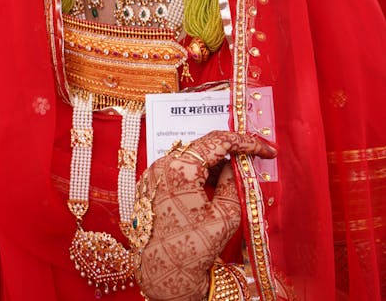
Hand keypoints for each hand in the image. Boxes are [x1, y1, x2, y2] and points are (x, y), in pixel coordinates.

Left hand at [132, 131, 276, 300]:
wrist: (162, 277)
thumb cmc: (192, 250)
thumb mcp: (225, 217)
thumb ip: (234, 183)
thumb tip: (237, 164)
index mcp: (180, 168)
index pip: (218, 141)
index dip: (246, 142)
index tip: (266, 149)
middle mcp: (162, 165)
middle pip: (204, 147)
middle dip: (232, 151)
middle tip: (256, 158)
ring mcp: (154, 175)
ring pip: (192, 158)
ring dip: (216, 163)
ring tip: (239, 175)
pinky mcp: (151, 186)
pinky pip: (180, 170)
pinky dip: (200, 174)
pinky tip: (217, 185)